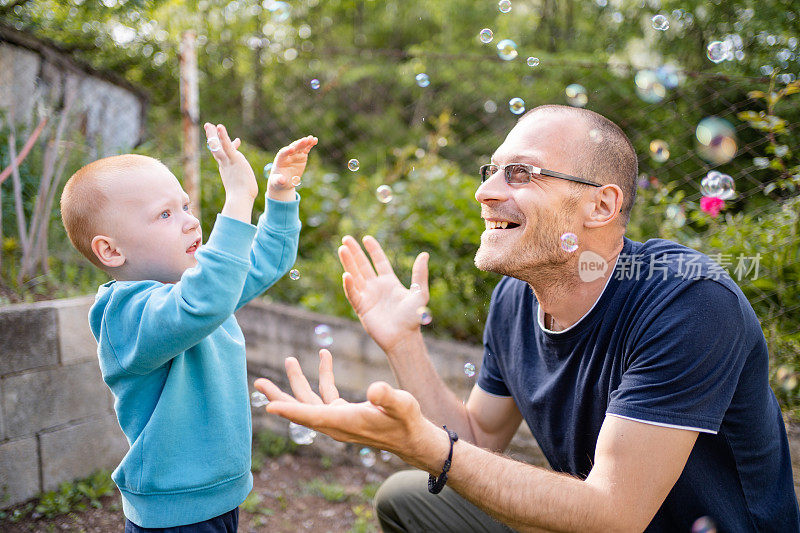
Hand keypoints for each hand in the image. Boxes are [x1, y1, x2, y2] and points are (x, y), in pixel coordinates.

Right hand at [203, 123, 257, 201]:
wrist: (240, 199)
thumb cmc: (243, 197)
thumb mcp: (243, 186)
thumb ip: (243, 183)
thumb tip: (248, 191)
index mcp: (226, 169)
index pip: (225, 155)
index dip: (230, 147)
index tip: (238, 140)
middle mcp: (225, 164)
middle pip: (216, 148)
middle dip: (212, 137)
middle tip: (208, 126)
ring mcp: (228, 161)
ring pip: (217, 145)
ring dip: (212, 134)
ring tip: (208, 125)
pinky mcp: (234, 159)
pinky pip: (226, 145)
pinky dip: (223, 136)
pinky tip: (219, 127)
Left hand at [254, 349, 447, 471]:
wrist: (413, 438)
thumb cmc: (407, 421)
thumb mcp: (401, 405)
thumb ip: (387, 397)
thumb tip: (374, 389)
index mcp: (345, 422)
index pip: (311, 416)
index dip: (289, 409)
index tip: (267, 404)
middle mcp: (337, 423)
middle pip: (302, 409)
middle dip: (280, 395)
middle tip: (259, 382)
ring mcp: (340, 419)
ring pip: (311, 401)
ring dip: (299, 382)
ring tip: (290, 360)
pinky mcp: (345, 413)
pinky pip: (326, 395)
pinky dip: (323, 377)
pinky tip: (324, 357)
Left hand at [267, 135, 318, 201]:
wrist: (285, 181)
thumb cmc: (279, 181)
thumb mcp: (278, 182)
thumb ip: (279, 180)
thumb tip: (282, 180)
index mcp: (280, 160)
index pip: (283, 154)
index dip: (287, 151)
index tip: (292, 149)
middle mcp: (287, 155)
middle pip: (293, 148)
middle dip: (298, 144)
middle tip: (305, 140)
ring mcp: (295, 154)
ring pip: (300, 146)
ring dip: (305, 142)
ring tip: (312, 138)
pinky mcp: (301, 155)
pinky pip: (306, 149)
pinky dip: (310, 144)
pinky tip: (315, 140)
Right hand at [338, 235, 429, 351]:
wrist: (403, 338)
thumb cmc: (413, 318)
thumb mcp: (420, 293)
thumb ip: (420, 274)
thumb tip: (424, 254)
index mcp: (390, 282)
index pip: (379, 261)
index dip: (373, 250)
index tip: (366, 238)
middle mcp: (377, 287)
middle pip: (363, 265)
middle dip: (355, 252)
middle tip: (346, 238)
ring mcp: (368, 296)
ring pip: (355, 276)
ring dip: (348, 263)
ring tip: (342, 249)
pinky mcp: (361, 308)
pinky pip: (353, 294)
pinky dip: (349, 285)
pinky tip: (346, 274)